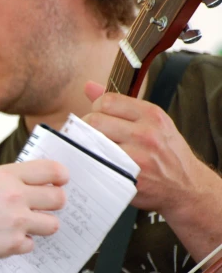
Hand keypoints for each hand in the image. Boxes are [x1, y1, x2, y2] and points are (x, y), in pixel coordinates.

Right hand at [0, 160, 67, 265]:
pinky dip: (20, 245)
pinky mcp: (13, 244)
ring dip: (41, 226)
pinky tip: (3, 241)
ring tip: (23, 227)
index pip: (50, 170)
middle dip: (53, 204)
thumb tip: (22, 187)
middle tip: (42, 208)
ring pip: (53, 224)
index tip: (60, 181)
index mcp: (4, 175)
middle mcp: (15, 196)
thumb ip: (2, 183)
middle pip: (58, 198)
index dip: (60, 176)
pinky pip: (31, 244)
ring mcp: (17, 221)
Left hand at [82, 81, 210, 214]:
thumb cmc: (165, 152)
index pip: (107, 101)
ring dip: (86, 147)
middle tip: (90, 138)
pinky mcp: (129, 178)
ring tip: (93, 151)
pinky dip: (91, 164)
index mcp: (151, 114)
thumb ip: (118, 104)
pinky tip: (97, 165)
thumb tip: (88, 85)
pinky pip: (96, 165)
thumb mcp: (150, 122)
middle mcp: (146, 133)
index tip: (98, 120)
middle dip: (86, 129)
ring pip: (92, 143)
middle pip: (94, 121)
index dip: (95, 110)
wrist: (186, 187)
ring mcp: (138, 157)